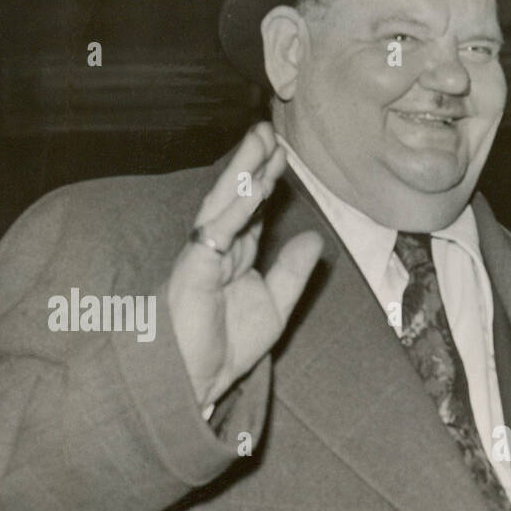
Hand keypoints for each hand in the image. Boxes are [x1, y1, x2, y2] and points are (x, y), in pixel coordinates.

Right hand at [167, 123, 322, 407]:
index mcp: (235, 256)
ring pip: (225, 203)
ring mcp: (204, 254)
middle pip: (238, 198)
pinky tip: (251, 183)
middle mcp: (218, 248)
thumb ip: (293, 271)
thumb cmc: (226, 346)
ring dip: (243, 170)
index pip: (252, 210)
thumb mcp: (276, 305)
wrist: (197, 379)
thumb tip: (315, 238)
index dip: (267, 182)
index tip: (282, 156)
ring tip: (260, 140)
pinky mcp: (196, 266)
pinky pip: (218, 230)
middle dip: (254, 164)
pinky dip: (235, 206)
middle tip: (270, 131)